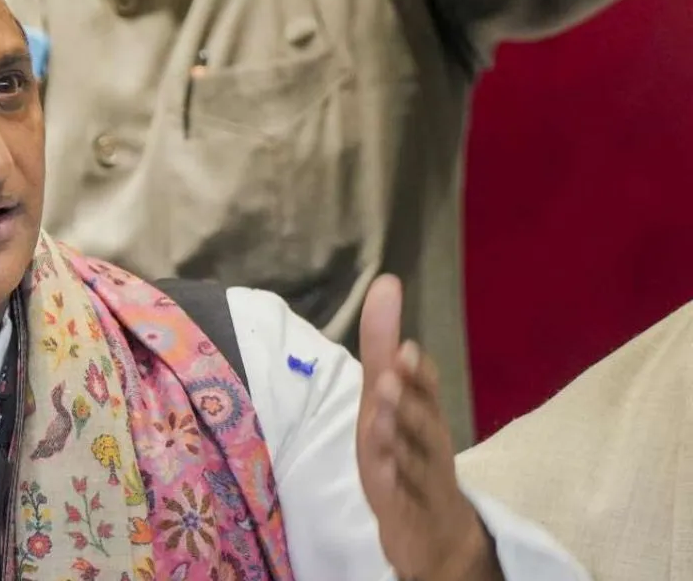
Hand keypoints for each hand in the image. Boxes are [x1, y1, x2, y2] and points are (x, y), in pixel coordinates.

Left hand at [355, 275, 499, 580]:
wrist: (431, 528)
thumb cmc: (406, 451)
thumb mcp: (386, 398)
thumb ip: (383, 344)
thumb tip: (387, 282)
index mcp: (424, 413)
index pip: (425, 389)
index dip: (417, 372)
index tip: (404, 348)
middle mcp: (429, 442)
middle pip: (425, 422)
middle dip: (409, 399)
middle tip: (388, 377)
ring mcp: (424, 479)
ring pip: (417, 459)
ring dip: (400, 437)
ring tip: (379, 417)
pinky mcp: (411, 510)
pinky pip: (408, 500)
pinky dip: (397, 488)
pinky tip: (383, 476)